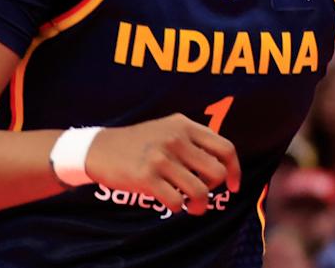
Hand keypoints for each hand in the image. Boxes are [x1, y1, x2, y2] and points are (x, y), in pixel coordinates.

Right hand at [84, 115, 241, 214]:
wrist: (99, 148)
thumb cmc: (139, 141)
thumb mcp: (169, 127)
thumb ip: (194, 138)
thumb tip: (222, 162)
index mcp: (186, 126)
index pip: (225, 149)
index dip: (235, 170)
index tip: (233, 186)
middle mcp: (177, 139)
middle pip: (216, 172)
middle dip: (214, 189)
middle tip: (203, 193)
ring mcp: (161, 158)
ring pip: (199, 190)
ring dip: (199, 204)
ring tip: (192, 206)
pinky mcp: (146, 177)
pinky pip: (176, 201)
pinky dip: (178, 207)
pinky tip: (172, 203)